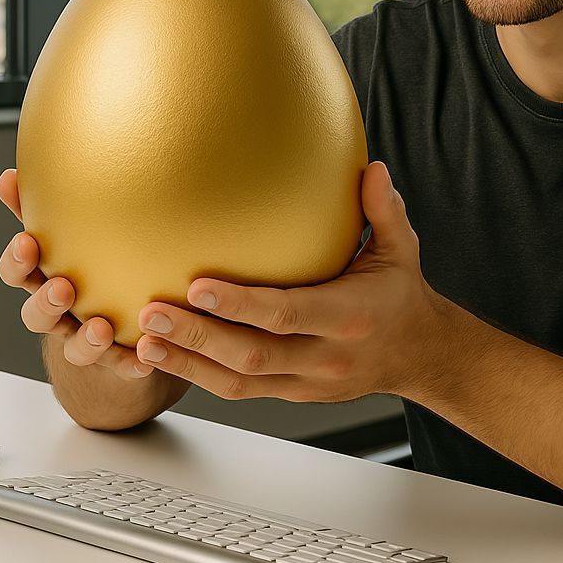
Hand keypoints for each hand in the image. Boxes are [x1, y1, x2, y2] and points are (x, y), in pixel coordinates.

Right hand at [0, 169, 153, 380]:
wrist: (118, 334)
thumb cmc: (89, 271)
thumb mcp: (67, 237)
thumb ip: (42, 208)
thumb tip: (12, 172)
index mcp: (44, 280)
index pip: (17, 272)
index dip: (17, 261)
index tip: (27, 242)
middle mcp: (60, 314)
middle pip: (37, 315)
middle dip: (45, 303)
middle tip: (62, 287)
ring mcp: (86, 342)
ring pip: (76, 348)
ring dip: (86, 340)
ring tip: (102, 328)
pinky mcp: (117, 362)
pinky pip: (122, 368)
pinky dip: (129, 365)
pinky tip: (144, 359)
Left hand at [130, 162, 453, 403]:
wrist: (419, 355)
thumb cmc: (401, 294)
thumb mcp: (402, 249)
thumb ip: (384, 210)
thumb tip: (372, 169)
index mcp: (349, 316)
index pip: (287, 313)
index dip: (240, 304)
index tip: (198, 285)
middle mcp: (325, 355)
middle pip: (252, 354)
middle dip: (196, 336)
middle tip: (150, 312)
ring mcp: (307, 380)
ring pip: (239, 381)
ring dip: (186, 362)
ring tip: (143, 339)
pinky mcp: (292, 393)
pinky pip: (240, 391)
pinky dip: (199, 376)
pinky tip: (165, 357)